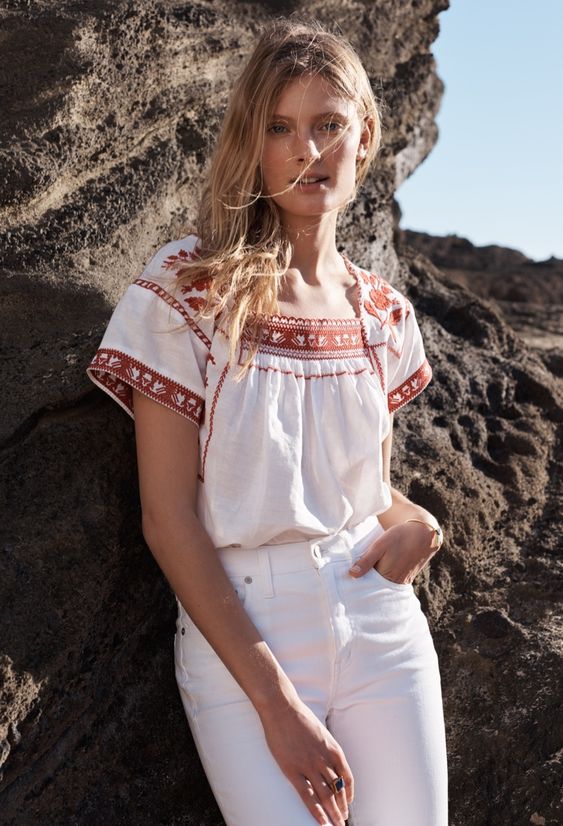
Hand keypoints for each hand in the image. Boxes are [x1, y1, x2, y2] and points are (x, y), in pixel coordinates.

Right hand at [259, 698, 353, 824]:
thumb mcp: (321, 732)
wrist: (282, 708)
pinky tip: (321, 821)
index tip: (348, 803)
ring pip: (325, 795)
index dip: (349, 793)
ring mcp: (309, 765)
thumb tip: (328, 761)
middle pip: (337, 789)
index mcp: (333, 749)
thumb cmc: (299, 717)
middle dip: (341, 807)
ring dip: (332, 812)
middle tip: (343, 820)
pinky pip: (307, 795)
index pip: (346, 777)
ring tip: (336, 824)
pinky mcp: (293, 770)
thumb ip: (326, 748)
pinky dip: (316, 810)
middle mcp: (324, 759)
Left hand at [348, 520, 436, 583]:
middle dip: (364, 582)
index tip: (345, 579)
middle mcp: (394, 583)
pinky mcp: (405, 577)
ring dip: (373, 579)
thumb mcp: (380, 545)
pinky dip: (382, 576)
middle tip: (349, 576)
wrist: (423, 533)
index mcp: (387, 577)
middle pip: (374, 587)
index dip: (357, 583)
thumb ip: (366, 560)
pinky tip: (375, 569)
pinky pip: (389, 580)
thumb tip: (352, 574)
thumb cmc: (400, 537)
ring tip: (361, 572)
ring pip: (382, 583)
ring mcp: (401, 581)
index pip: (367, 586)